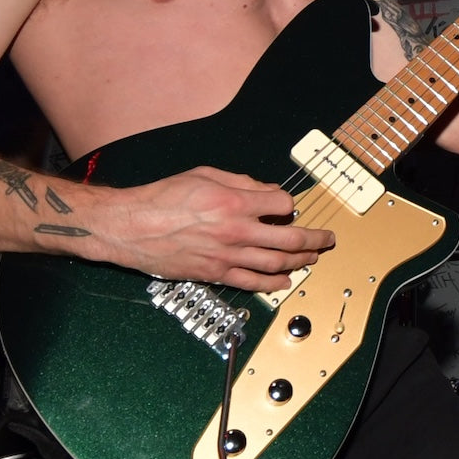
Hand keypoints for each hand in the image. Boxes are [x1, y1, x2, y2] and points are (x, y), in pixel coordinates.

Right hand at [99, 166, 335, 290]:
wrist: (131, 226)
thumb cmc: (162, 197)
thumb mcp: (204, 174)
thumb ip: (240, 182)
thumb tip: (266, 191)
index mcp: (234, 202)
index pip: (282, 205)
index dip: (289, 205)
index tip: (288, 206)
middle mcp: (236, 231)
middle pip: (289, 239)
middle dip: (314, 239)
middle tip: (327, 239)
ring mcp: (227, 256)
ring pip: (276, 264)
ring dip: (300, 262)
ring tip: (313, 258)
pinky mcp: (215, 274)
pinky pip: (252, 283)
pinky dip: (272, 284)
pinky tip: (284, 281)